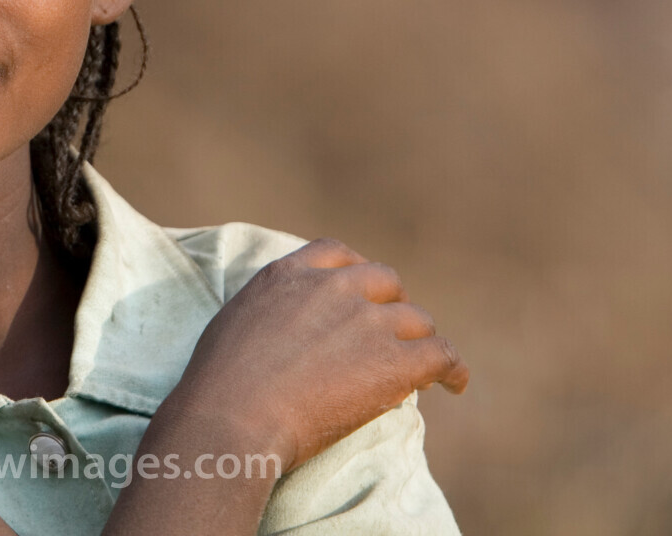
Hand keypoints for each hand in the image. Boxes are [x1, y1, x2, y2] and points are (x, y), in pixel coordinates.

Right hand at [168, 238, 466, 472]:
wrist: (233, 416)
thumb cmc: (218, 385)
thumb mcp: (233, 322)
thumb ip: (268, 311)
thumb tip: (283, 329)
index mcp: (290, 274)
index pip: (336, 254)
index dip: (355, 272)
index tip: (361, 292)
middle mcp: (334, 288)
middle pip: (384, 281)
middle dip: (391, 306)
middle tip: (391, 335)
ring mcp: (368, 321)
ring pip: (416, 320)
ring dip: (419, 341)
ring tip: (424, 367)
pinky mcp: (396, 360)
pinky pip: (442, 355)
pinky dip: (452, 369)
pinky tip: (453, 385)